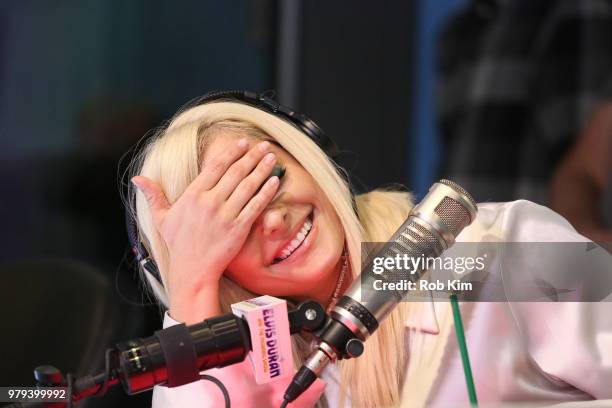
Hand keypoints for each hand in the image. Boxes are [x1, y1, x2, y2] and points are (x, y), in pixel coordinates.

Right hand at [131, 139, 279, 319]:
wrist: (192, 270)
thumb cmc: (178, 244)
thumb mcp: (162, 218)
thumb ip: (154, 195)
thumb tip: (138, 179)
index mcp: (193, 195)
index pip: (216, 166)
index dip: (231, 152)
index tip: (242, 142)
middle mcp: (210, 202)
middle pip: (235, 172)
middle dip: (251, 156)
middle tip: (264, 145)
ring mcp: (226, 215)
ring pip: (248, 186)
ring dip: (262, 169)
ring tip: (271, 157)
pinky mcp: (238, 228)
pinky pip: (256, 206)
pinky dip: (266, 192)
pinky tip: (275, 181)